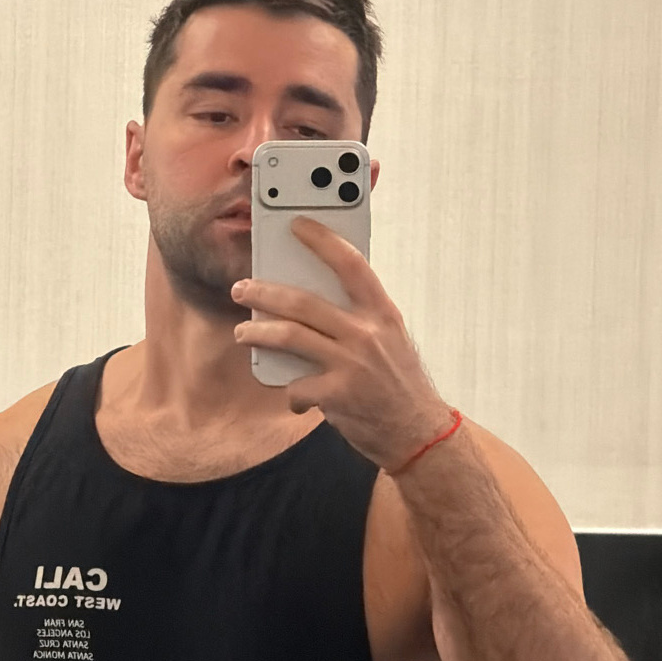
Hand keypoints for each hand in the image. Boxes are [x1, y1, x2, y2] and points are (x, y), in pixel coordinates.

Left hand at [233, 218, 451, 469]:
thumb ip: (359, 319)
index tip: (298, 225)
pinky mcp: (337, 395)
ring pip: (289, 336)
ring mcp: (351, 364)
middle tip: (242, 289)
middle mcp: (367, 334)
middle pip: (303, 302)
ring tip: (243, 333)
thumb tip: (311, 303)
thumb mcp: (390, 341)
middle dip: (264, 292)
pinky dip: (290, 393)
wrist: (419, 434)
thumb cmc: (400, 385)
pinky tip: (294, 398)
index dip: (323, 240)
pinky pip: (296, 386)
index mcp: (382, 314)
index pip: (351, 264)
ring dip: (257, 333)